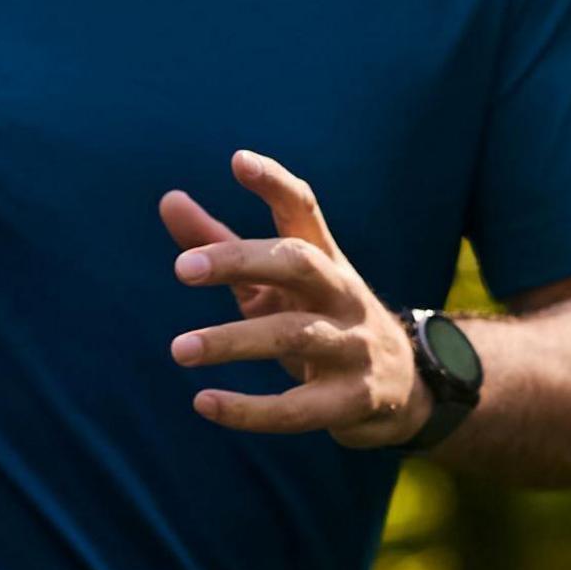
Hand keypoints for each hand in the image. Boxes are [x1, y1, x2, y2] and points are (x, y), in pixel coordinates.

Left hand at [159, 149, 427, 448]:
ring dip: (233, 341)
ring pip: (294, 336)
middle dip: (240, 261)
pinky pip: (298, 408)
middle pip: (298, 263)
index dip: (274, 183)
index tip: (238, 160)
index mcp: (323, 258)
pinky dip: (249, 409)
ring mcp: (353, 345)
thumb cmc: (319, 320)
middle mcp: (342, 293)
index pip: (303, 208)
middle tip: (182, 269)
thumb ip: (220, 244)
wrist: (403, 389)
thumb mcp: (274, 283)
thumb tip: (167, 199)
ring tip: (179, 349)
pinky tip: (204, 403)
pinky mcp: (351, 400)